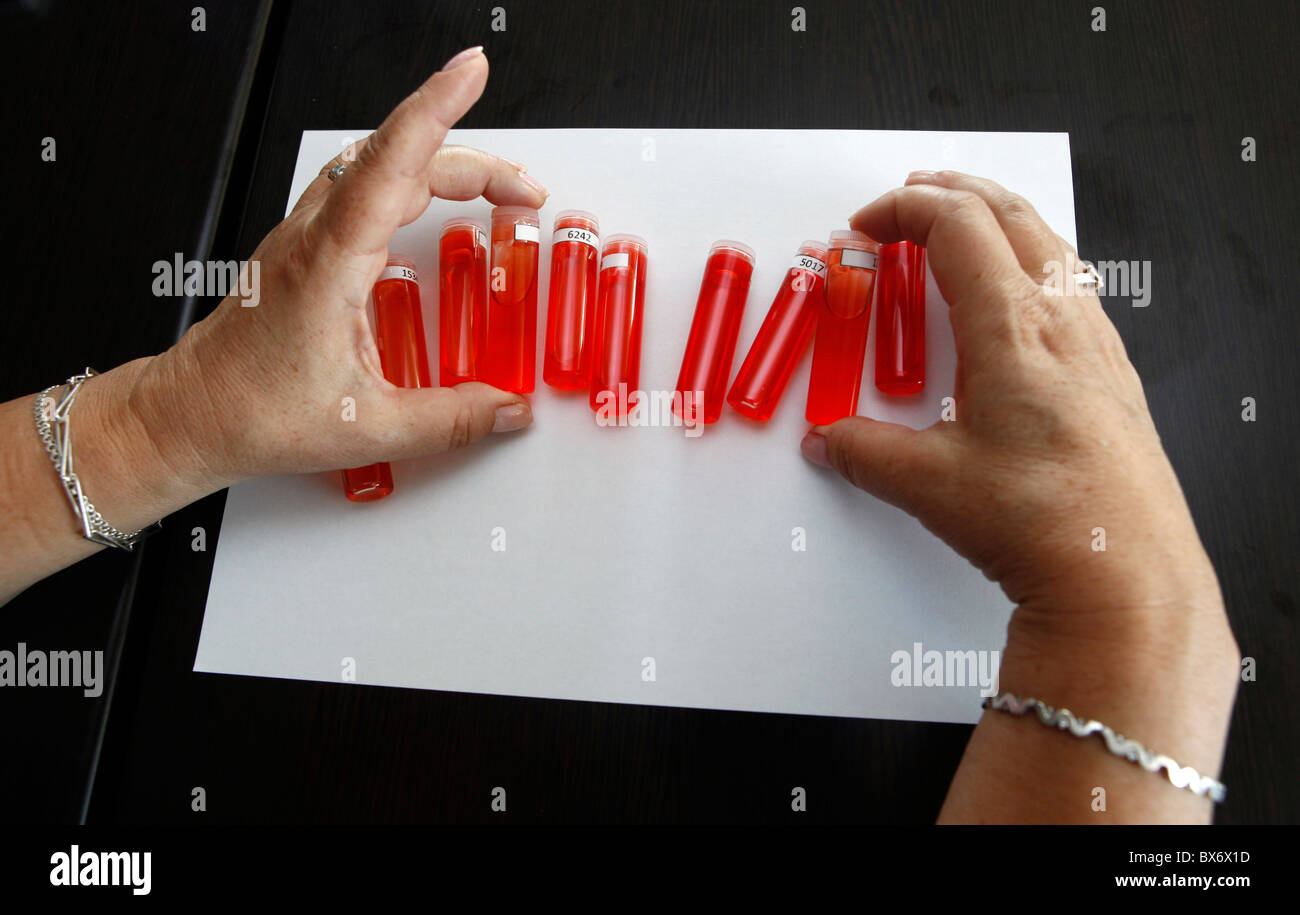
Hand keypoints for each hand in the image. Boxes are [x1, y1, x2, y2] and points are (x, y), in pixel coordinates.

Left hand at [136, 46, 545, 488]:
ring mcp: (305, 235)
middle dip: (475, 161)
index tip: (469, 73)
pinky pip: (361, 187)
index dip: (433, 111)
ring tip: (494, 188)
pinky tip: (430, 203)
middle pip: (399, 160)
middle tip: (527, 190)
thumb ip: (451, 420)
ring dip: (440, 162)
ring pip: (377, 165)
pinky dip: (408, 176)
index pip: (388, 166)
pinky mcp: (305, 246)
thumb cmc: (254, 411)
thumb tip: (506, 408)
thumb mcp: (368, 428)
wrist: (193, 414)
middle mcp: (313, 236)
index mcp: (326, 266)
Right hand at [804, 171, 1238, 820]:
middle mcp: (1062, 322)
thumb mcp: (928, 484)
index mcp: (1014, 328)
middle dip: (952, 192)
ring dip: (998, 221)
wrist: (1125, 575)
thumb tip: (830, 440)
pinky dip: (1032, 264)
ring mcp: (1097, 345)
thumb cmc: (1045, 522)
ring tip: (964, 228)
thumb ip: (863, 452)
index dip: (902, 210)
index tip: (865, 226)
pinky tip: (1021, 300)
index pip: (956, 226)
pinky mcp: (1113, 375)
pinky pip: (1072, 287)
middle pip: (1009, 215)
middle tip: (910, 195)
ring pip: (1049, 244)